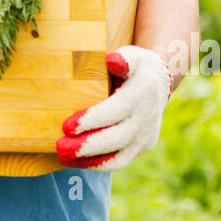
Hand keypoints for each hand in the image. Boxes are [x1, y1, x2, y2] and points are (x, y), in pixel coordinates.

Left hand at [56, 45, 171, 170]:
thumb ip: (124, 58)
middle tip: (59, 147)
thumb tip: (113, 60)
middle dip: (87, 146)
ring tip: (63, 157)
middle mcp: (146, 118)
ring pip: (119, 157)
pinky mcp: (142, 148)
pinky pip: (120, 162)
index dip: (91, 120)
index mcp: (142, 93)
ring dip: (90, 161)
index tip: (66, 126)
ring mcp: (146, 136)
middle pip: (116, 138)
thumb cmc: (138, 66)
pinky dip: (98, 165)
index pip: (115, 111)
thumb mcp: (133, 55)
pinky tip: (76, 162)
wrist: (161, 83)